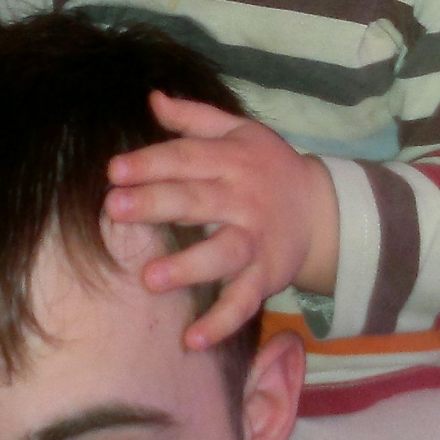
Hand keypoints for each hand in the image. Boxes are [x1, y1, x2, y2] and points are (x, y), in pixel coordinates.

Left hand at [105, 91, 338, 347]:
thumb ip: (195, 119)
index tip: (115, 171)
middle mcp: (243, 199)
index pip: (186, 158)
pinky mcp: (265, 277)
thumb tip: (153, 99)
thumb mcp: (239, 133)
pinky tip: (192, 339)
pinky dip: (221, 322)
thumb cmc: (268, 168)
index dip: (151, 163)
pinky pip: (243, 301)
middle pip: (197, 200)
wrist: (324, 210)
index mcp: (231, 160)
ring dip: (188, 266)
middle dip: (157, 203)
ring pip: (222, 253)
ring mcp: (255, 240)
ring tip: (150, 279)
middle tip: (116, 208)